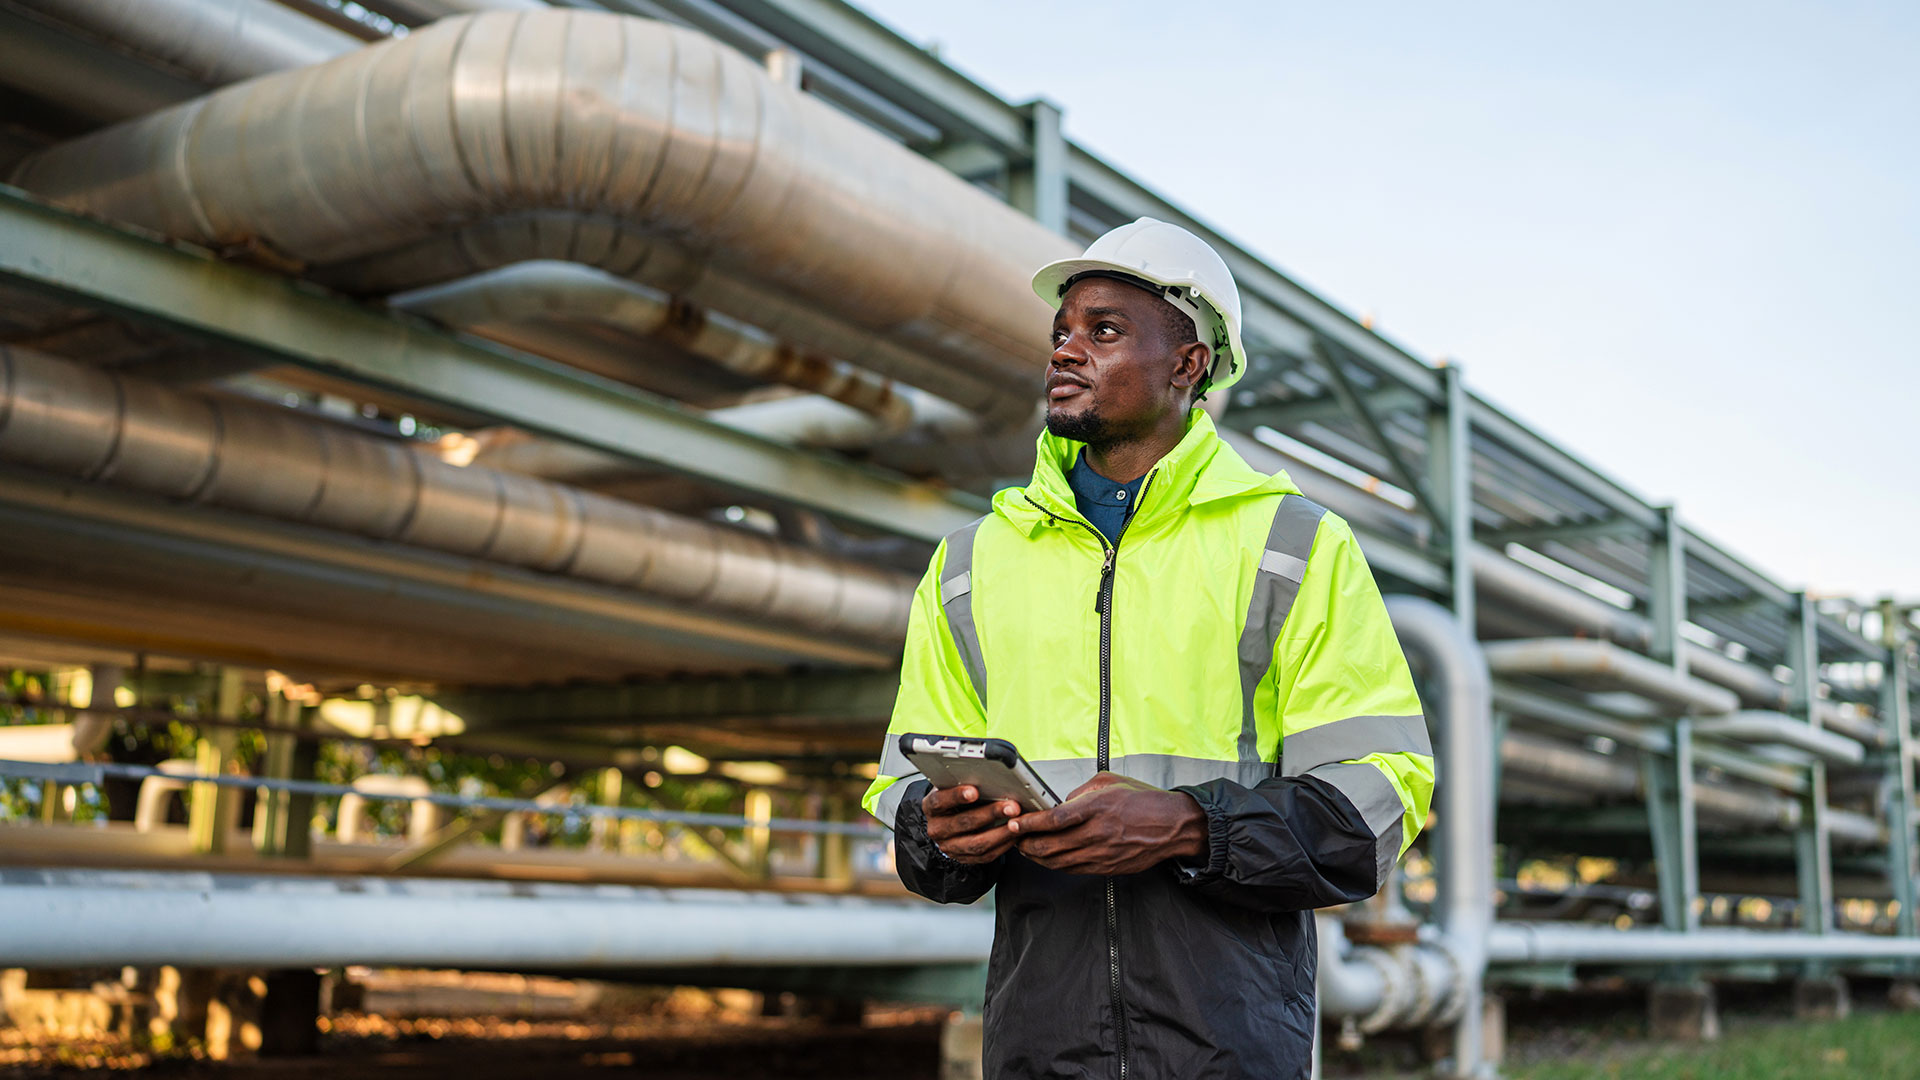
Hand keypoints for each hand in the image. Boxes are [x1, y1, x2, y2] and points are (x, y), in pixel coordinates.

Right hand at [922, 784, 1022, 863]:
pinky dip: (1003, 845)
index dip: (956, 796)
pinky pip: (985, 856)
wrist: (946, 822)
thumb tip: (988, 775)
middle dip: (990, 814)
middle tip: (1011, 806)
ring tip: (1017, 823)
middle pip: (963, 823)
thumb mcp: (952, 787)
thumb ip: (964, 782)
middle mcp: (938, 829)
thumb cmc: (953, 799)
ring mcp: (950, 846)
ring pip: (976, 844)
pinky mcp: (964, 858)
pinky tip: (1014, 835)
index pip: (940, 801)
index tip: (974, 791)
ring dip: (1000, 833)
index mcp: (931, 808)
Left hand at [1007, 772, 1206, 874]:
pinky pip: (1073, 869)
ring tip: (1024, 848)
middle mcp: (1098, 833)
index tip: (1014, 822)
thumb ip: (1080, 792)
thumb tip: (1059, 803)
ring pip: (1058, 862)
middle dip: (1025, 843)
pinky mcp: (1107, 867)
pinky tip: (1047, 858)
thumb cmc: (1145, 801)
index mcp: (1098, 807)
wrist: (1174, 827)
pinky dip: (1055, 865)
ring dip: (1036, 857)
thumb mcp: (1110, 782)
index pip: (1055, 820)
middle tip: (1012, 837)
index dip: (1029, 824)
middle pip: (1051, 845)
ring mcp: (1103, 854)